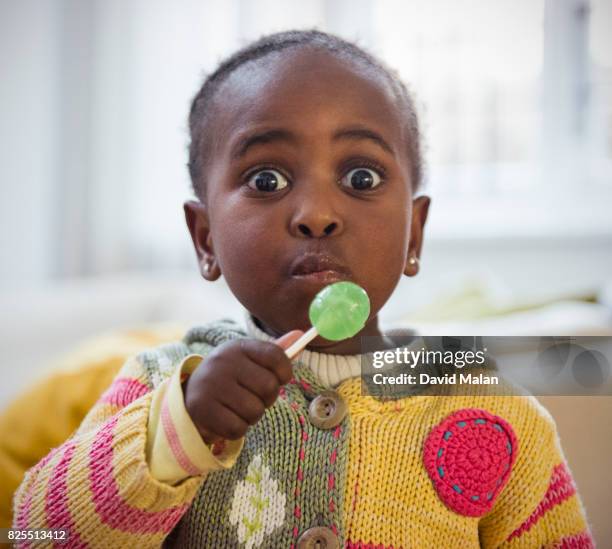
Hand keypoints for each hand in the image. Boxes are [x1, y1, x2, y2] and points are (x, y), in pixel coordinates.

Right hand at [183, 331, 302, 444]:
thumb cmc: (230, 378)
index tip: (280, 379)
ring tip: (239, 408)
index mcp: (238, 347)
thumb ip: (275, 351)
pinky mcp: (202, 409)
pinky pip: (238, 428)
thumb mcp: (249, 361)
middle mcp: (223, 362)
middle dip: (268, 398)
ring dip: (252, 416)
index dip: (285, 372)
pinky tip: (227, 418)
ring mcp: (211, 385)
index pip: (276, 356)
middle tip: (255, 397)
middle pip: (269, 387)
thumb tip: (300, 334)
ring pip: (255, 411)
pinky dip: (237, 428)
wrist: (190, 396)